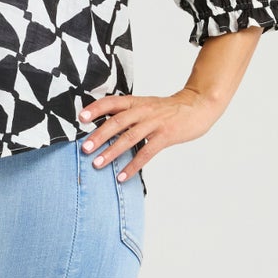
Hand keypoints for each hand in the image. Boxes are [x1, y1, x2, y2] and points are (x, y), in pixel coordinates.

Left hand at [77, 88, 221, 178]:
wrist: (197, 106)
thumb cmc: (168, 110)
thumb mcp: (147, 105)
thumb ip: (128, 113)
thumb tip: (105, 128)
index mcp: (136, 102)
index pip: (112, 102)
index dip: (96, 109)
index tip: (80, 118)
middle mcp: (143, 111)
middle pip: (117, 122)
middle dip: (99, 135)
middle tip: (84, 148)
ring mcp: (155, 123)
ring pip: (130, 137)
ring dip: (112, 151)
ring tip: (97, 163)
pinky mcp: (166, 136)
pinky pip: (147, 152)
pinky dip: (133, 165)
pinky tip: (122, 176)